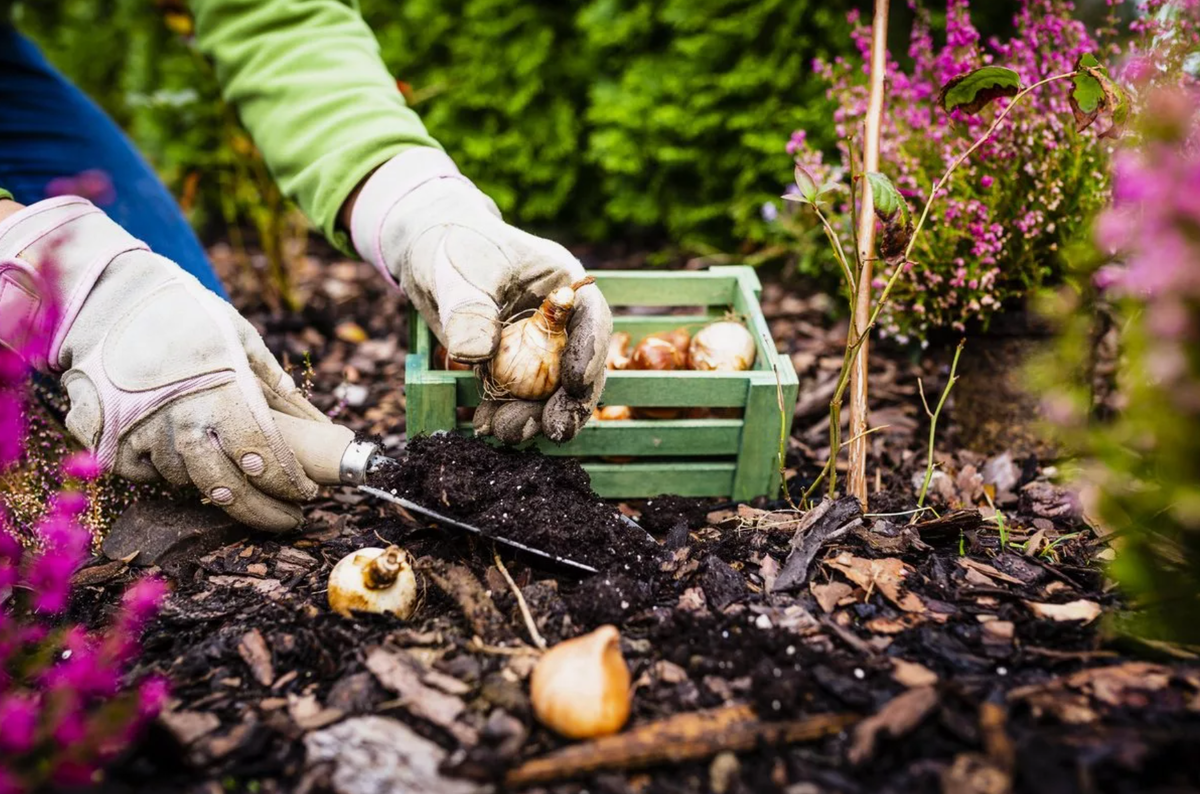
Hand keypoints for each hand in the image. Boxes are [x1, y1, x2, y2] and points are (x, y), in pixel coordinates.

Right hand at [0, 198, 326, 530]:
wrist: (112, 302)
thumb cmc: (188, 317)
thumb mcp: (241, 339)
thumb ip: (276, 385)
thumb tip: (316, 423)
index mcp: (223, 396)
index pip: (264, 458)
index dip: (289, 482)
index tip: (307, 493)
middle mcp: (182, 422)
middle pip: (228, 489)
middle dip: (263, 511)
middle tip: (288, 519)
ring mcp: (142, 435)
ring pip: (187, 483)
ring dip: (214, 485)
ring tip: (235, 476)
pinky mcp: (108, 441)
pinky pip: (145, 476)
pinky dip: (164, 473)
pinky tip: (181, 460)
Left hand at [348, 149, 611, 443]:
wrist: (426, 249)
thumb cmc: (451, 244)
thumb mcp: (458, 271)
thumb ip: (469, 311)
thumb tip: (476, 353)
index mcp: (561, 284)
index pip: (591, 320)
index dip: (590, 353)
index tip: (575, 383)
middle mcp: (558, 321)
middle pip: (578, 366)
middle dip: (569, 402)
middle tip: (555, 430)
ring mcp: (535, 347)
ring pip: (548, 390)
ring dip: (533, 416)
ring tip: (508, 432)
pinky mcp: (509, 366)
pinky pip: (514, 396)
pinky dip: (503, 413)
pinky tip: (486, 426)